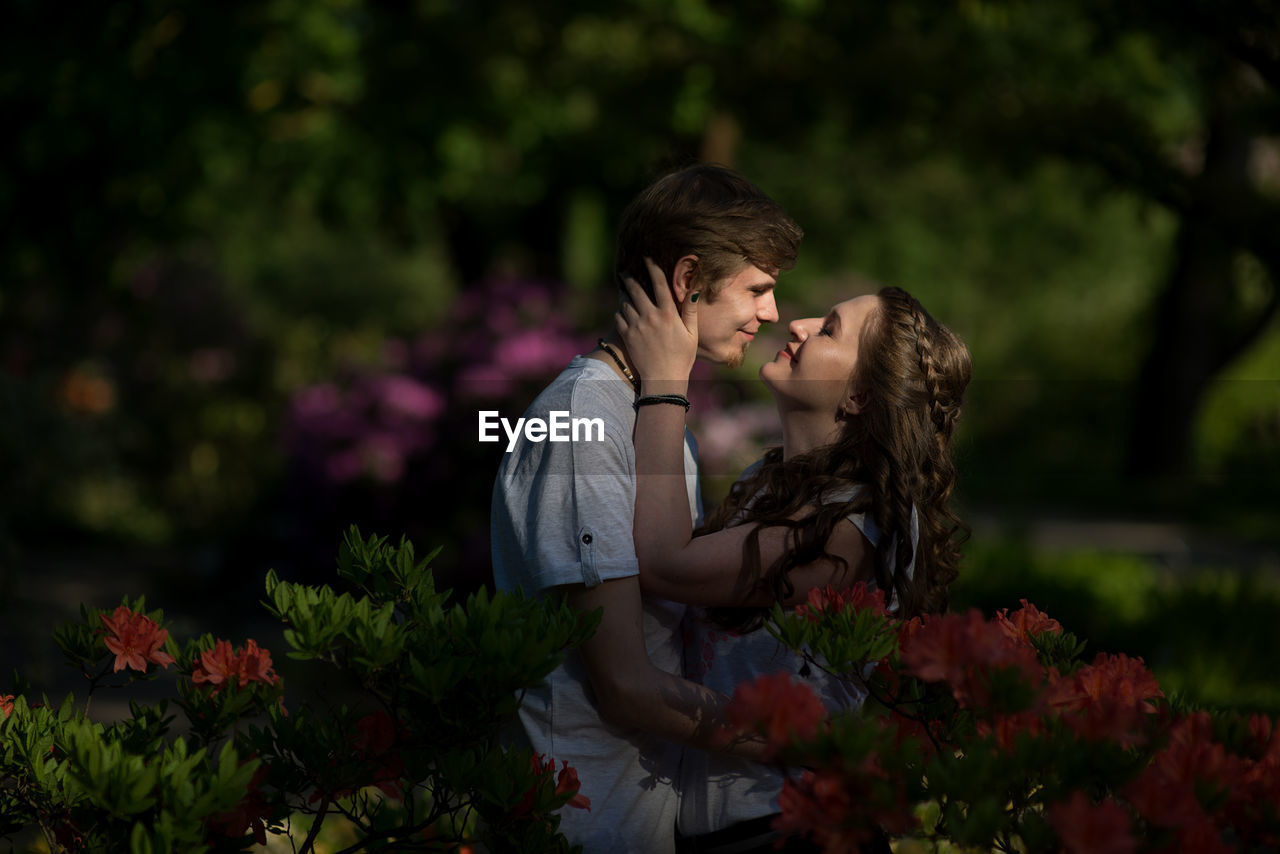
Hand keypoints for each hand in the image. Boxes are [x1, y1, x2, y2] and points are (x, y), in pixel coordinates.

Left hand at [615, 257, 697, 391]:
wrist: (663, 378)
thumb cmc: (682, 357)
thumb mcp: (692, 334)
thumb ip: (690, 311)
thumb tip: (694, 291)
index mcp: (668, 313)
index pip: (659, 283)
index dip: (652, 268)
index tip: (647, 259)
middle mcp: (650, 316)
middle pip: (636, 289)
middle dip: (629, 277)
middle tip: (626, 271)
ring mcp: (636, 326)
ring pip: (625, 302)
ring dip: (624, 294)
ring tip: (624, 290)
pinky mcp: (627, 336)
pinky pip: (618, 317)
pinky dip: (619, 311)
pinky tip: (622, 311)